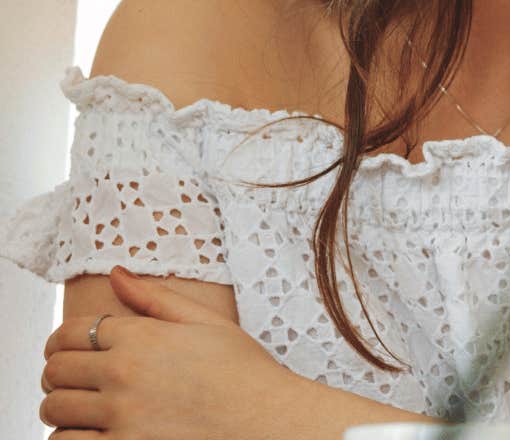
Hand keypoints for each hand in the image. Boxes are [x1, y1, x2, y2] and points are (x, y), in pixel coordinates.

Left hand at [40, 266, 304, 438]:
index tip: (70, 352)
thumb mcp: (207, 323)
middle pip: (56, 370)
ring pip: (55, 409)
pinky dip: (69, 438)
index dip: (62, 341)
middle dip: (58, 374)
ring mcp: (121, 414)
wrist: (269, 420)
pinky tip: (91, 433)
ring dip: (61, 409)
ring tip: (82, 410)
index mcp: (142, 337)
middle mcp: (124, 373)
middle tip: (75, 382)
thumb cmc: (244, 372)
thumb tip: (115, 272)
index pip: (70, 333)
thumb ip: (155, 297)